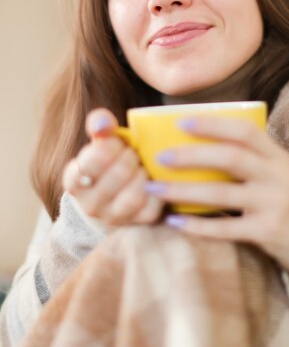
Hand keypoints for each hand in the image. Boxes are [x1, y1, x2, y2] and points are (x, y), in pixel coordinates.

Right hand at [63, 108, 163, 224]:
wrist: (114, 194)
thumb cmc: (109, 160)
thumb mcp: (100, 140)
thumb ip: (100, 124)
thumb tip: (102, 123)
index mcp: (74, 180)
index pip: (90, 162)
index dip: (109, 147)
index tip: (117, 143)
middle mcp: (89, 204)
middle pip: (117, 176)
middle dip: (130, 158)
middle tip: (134, 153)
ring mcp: (112, 217)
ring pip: (133, 196)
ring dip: (143, 174)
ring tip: (143, 166)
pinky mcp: (136, 223)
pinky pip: (151, 209)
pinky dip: (157, 191)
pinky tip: (154, 180)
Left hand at [144, 116, 288, 279]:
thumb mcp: (278, 173)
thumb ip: (250, 159)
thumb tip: (197, 147)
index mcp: (278, 156)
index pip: (244, 131)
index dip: (212, 124)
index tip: (180, 122)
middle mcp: (277, 176)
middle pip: (230, 158)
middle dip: (191, 155)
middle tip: (160, 157)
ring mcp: (273, 204)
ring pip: (221, 193)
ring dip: (183, 190)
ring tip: (155, 188)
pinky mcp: (267, 232)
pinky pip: (225, 228)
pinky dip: (196, 225)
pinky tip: (174, 221)